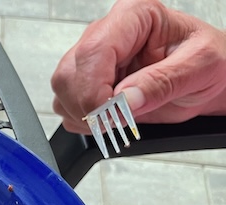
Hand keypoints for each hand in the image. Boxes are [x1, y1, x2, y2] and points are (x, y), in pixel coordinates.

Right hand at [51, 0, 225, 133]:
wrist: (207, 82)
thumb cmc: (207, 64)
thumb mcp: (200, 68)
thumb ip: (161, 83)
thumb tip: (123, 100)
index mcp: (136, 16)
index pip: (94, 51)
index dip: (94, 89)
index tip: (111, 113)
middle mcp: (110, 33)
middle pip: (69, 72)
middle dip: (88, 105)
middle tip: (117, 120)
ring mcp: (94, 58)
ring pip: (62, 90)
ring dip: (84, 115)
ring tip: (119, 117)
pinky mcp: (86, 82)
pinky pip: (65, 106)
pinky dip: (84, 121)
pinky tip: (109, 117)